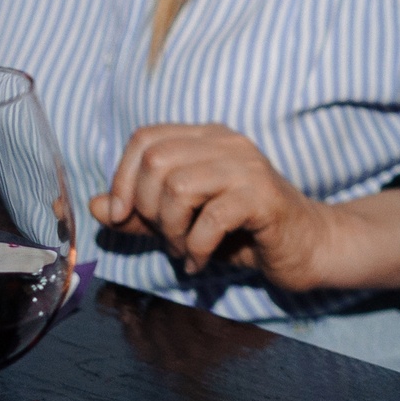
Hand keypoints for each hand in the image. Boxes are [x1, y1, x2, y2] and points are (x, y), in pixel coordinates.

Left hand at [90, 123, 389, 292]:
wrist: (306, 247)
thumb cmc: (241, 232)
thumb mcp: (182, 222)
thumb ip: (139, 213)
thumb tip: (93, 206)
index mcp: (207, 137)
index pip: (145, 138)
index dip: (122, 178)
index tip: (124, 216)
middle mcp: (227, 143)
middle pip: (155, 161)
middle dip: (148, 209)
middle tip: (167, 236)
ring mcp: (248, 167)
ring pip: (178, 187)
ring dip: (172, 232)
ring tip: (184, 250)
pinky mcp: (263, 198)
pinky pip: (209, 219)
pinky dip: (195, 249)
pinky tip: (201, 262)